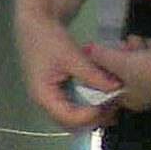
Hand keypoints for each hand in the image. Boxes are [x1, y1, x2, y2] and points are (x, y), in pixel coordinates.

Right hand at [14, 7, 117, 129]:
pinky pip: (73, 107)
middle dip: (93, 119)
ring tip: (110, 103)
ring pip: (73, 118)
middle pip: (70, 124)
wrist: (35, 24)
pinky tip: (102, 97)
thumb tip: (115, 87)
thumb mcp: (71, 54)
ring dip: (92, 115)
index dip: (89, 115)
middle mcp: (45, 101)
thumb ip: (92, 73)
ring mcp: (51, 97)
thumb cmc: (47, 39)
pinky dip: (88, 106)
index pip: (68, 117)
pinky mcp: (57, 92)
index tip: (108, 104)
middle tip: (113, 106)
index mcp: (43, 94)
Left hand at [82, 35, 150, 114]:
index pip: (107, 87)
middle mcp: (143, 96)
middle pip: (122, 73)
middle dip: (120, 55)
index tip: (98, 56)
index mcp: (130, 101)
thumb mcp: (120, 62)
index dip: (101, 71)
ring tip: (136, 41)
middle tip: (121, 44)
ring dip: (135, 49)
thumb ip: (100, 56)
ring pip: (138, 63)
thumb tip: (86, 49)